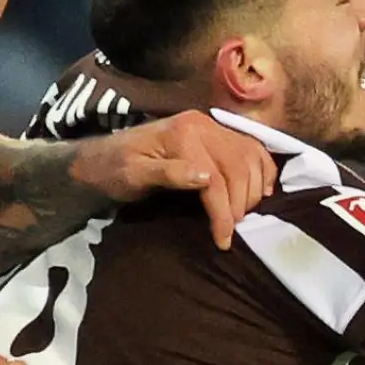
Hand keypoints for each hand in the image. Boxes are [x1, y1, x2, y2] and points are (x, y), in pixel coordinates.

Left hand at [72, 110, 276, 249]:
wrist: (102, 157)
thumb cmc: (114, 170)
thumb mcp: (133, 176)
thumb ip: (168, 174)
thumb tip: (207, 178)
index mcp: (183, 133)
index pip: (216, 177)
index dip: (223, 212)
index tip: (223, 240)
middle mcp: (203, 124)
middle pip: (239, 166)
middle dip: (240, 204)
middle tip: (232, 231)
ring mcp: (211, 126)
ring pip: (250, 156)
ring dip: (254, 189)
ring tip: (242, 216)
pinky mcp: (216, 133)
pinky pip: (251, 148)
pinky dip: (262, 169)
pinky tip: (262, 191)